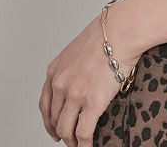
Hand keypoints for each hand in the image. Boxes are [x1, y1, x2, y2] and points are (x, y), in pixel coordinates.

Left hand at [39, 1, 141, 146]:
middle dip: (62, 132)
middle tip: (70, 138)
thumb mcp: (79, 48)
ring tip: (79, 145)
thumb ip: (74, 66)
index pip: (45, 104)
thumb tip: (81, 77)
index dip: (49, 121)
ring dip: (72, 141)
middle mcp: (60, 84)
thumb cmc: (107, 33)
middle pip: (55, 119)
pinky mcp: (91, 103)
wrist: (121, 30)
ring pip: (66, 130)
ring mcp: (74, 95)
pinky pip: (83, 133)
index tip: (54, 128)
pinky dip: (84, 144)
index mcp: (55, 70)